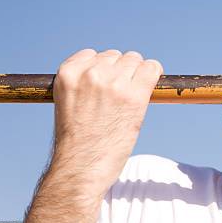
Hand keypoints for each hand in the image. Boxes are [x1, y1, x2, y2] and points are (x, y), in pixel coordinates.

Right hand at [50, 48, 162, 193]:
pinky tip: (150, 88)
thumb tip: (110, 69)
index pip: (93, 54)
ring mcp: (113, 83)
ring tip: (129, 99)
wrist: (81, 168)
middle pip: (117, 56)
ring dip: (136, 75)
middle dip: (120, 72)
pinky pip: (152, 68)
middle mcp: (90, 73)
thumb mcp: (68, 103)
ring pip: (134, 60)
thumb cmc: (76, 142)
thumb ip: (83, 83)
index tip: (105, 85)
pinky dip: (153, 74)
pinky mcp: (134, 95)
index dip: (102, 69)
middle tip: (119, 97)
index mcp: (68, 73)